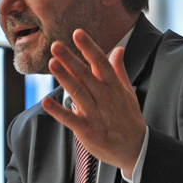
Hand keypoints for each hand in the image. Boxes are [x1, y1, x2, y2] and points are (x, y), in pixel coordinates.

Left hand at [41, 29, 145, 176]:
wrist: (135, 149)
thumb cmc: (128, 118)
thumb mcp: (127, 92)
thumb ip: (118, 70)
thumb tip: (118, 49)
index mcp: (113, 87)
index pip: (101, 63)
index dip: (89, 48)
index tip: (78, 33)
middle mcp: (104, 98)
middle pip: (86, 75)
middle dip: (70, 60)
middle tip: (55, 45)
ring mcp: (96, 114)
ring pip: (78, 93)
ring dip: (64, 78)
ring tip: (52, 63)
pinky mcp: (88, 130)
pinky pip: (71, 119)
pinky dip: (59, 111)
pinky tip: (46, 102)